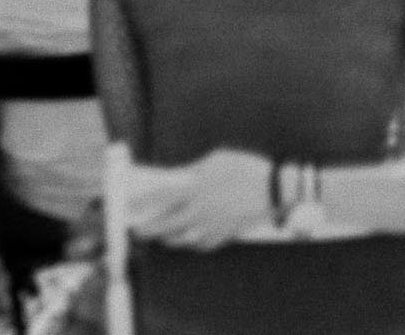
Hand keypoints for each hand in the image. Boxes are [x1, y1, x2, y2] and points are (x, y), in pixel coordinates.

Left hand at [125, 148, 272, 249]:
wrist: (275, 188)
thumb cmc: (244, 168)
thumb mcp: (214, 161)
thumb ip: (194, 170)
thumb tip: (181, 176)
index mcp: (195, 189)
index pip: (160, 198)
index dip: (142, 203)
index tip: (128, 206)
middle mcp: (201, 211)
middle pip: (167, 225)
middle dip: (149, 230)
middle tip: (138, 232)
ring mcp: (214, 225)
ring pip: (184, 239)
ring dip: (169, 239)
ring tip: (160, 237)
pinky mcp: (227, 234)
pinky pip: (205, 244)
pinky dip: (194, 244)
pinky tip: (188, 241)